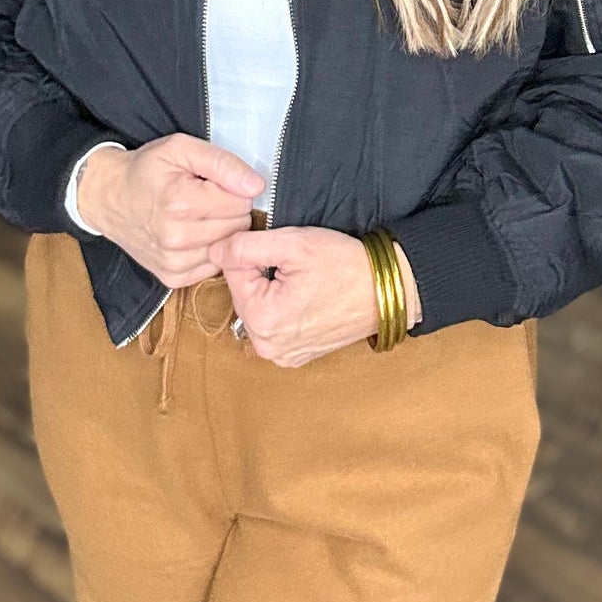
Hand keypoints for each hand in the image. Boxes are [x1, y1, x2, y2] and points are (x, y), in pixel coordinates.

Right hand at [77, 134, 265, 286]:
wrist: (108, 197)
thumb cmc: (146, 171)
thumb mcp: (182, 148)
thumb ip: (223, 163)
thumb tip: (256, 186)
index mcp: (180, 202)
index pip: (241, 202)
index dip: (232, 189)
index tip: (211, 184)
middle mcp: (176, 237)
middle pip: (237, 227)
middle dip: (228, 210)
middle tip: (203, 199)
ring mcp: (173, 262)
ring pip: (228, 248)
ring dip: (219, 232)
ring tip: (196, 216)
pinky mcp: (172, 278)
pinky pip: (213, 266)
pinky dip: (208, 251)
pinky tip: (191, 235)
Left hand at [208, 224, 422, 367]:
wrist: (387, 290)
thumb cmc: (346, 266)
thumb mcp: (293, 244)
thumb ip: (245, 246)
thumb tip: (214, 251)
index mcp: (261, 320)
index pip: (232, 271)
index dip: (256, 253)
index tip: (285, 252)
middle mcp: (266, 346)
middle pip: (243, 293)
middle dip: (262, 274)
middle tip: (297, 267)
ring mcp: (281, 356)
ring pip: (258, 308)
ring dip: (272, 291)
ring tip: (305, 283)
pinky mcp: (295, 357)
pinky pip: (274, 325)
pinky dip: (284, 309)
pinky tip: (308, 299)